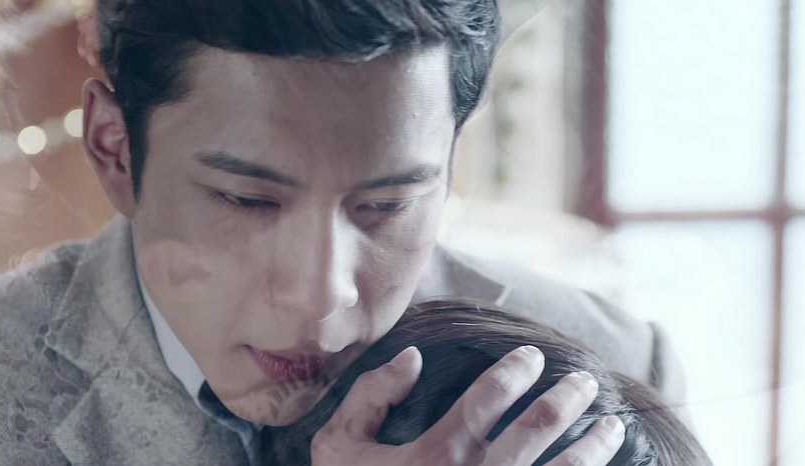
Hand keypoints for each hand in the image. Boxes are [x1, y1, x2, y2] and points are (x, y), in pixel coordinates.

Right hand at [311, 346, 625, 465]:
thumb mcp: (339, 445)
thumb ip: (370, 396)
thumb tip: (413, 355)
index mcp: (435, 454)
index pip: (488, 396)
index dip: (515, 369)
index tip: (532, 355)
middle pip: (537, 425)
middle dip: (568, 396)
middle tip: (585, 380)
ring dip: (594, 444)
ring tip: (611, 424)